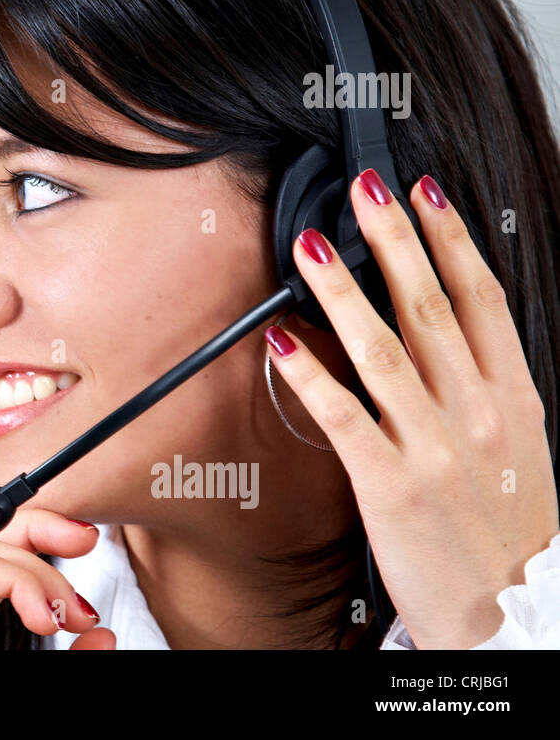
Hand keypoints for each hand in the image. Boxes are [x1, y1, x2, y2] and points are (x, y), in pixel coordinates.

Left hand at [264, 169, 559, 648]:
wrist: (512, 614)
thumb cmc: (507, 530)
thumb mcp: (519, 447)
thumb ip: (484, 386)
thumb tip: (448, 330)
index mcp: (513, 398)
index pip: (481, 299)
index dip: (451, 239)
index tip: (424, 192)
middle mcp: (478, 412)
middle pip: (430, 307)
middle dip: (395, 239)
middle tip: (364, 187)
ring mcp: (437, 447)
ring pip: (383, 348)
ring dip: (343, 290)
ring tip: (311, 245)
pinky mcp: (392, 485)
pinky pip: (344, 416)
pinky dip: (311, 373)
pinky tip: (282, 340)